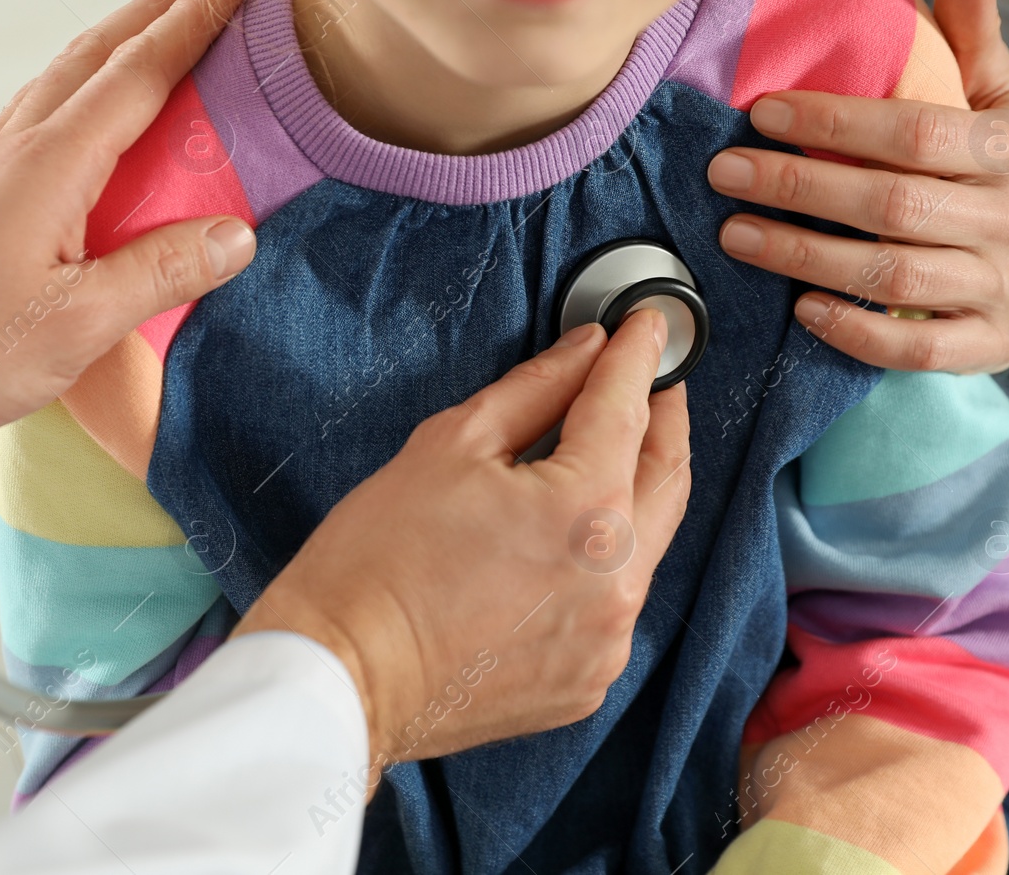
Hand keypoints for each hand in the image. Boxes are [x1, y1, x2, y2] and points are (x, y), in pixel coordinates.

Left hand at [0, 0, 253, 442]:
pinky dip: (86, 82)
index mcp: (51, 167)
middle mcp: (18, 148)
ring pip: (66, 75)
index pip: (138, 75)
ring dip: (121, 40)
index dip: (192, 27)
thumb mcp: (73, 326)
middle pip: (99, 53)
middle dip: (160, 9)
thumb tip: (234, 235)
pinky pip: (44, 109)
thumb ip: (157, 274)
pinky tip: (92, 108)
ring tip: (164, 29)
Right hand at [233, 310, 691, 793]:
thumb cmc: (377, 564)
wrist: (341, 676)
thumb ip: (535, 391)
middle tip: (652, 383)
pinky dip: (601, 563)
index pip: (629, 410)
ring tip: (601, 456)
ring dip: (632, 493)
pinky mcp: (589, 679)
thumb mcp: (450, 446)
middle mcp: (615, 581)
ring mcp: (607, 639)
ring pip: (646, 545)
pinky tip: (562, 542)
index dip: (638, 357)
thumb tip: (584, 353)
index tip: (646, 329)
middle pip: (667, 477)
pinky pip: (614, 603)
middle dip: (664, 420)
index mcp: (586, 511)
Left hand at [707, 0, 1008, 373]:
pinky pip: (917, 349)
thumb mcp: (1001, 101)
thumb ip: (973, 38)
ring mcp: (1005, 289)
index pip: (918, 134)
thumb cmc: (1005, 170)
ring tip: (736, 235)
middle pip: (893, 206)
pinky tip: (799, 310)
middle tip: (725, 172)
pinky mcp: (990, 344)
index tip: (763, 113)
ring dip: (805, 258)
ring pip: (893, 278)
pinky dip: (855, 332)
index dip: (837, 122)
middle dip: (800, 188)